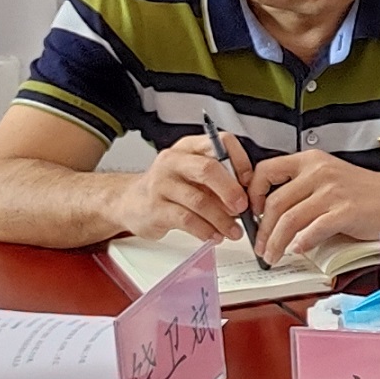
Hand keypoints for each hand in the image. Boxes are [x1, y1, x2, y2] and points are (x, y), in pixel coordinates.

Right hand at [116, 137, 252, 246]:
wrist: (129, 202)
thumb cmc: (168, 188)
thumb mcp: (192, 175)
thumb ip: (219, 180)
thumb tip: (248, 197)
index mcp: (188, 147)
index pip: (221, 143)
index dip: (241, 162)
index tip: (249, 183)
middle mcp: (174, 161)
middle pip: (208, 169)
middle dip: (231, 191)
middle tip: (243, 208)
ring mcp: (162, 184)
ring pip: (200, 200)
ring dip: (222, 219)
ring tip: (233, 231)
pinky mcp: (156, 208)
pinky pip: (187, 220)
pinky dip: (206, 230)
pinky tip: (214, 236)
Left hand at [245, 147, 379, 266]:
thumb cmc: (363, 191)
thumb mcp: (327, 178)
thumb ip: (301, 188)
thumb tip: (271, 214)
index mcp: (311, 161)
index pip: (266, 170)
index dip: (252, 193)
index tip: (252, 212)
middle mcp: (319, 172)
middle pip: (276, 203)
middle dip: (263, 230)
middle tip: (260, 247)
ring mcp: (333, 191)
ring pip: (290, 219)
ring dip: (276, 243)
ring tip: (272, 256)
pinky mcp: (346, 211)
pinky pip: (314, 230)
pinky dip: (302, 243)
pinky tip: (298, 250)